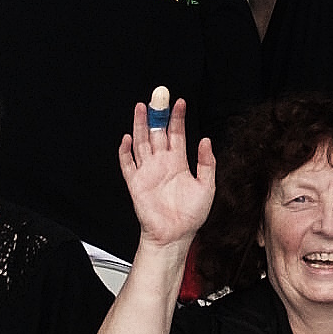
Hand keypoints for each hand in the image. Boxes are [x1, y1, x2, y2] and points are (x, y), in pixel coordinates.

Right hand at [118, 105, 214, 250]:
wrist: (174, 236)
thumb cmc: (191, 216)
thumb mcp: (207, 187)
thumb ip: (207, 163)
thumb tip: (205, 141)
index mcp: (179, 163)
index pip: (177, 134)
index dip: (177, 118)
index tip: (179, 102)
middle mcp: (162, 164)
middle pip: (157, 133)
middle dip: (157, 115)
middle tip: (158, 97)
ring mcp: (148, 172)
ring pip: (142, 142)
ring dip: (141, 125)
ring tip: (141, 108)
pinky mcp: (136, 183)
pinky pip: (128, 164)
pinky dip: (125, 151)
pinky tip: (126, 138)